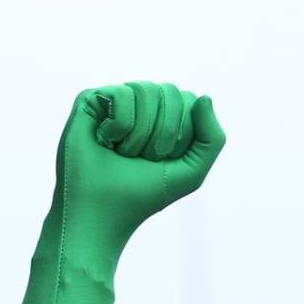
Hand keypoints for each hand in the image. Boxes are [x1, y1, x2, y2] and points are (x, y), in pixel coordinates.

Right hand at [53, 81, 225, 257]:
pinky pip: (122, 95)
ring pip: (146, 90)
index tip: (163, 160)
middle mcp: (142, 103)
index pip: (190, 101)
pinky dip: (119, 127)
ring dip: (140, 135)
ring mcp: (116, 99)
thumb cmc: (143, 194)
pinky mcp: (91, 98)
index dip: (182, 135)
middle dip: (163, 135)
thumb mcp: (191, 173)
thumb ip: (212, 139)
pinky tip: (104, 141)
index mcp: (166, 116)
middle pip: (171, 93)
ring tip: (123, 153)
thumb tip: (204, 97)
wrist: (100, 212)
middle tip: (142, 159)